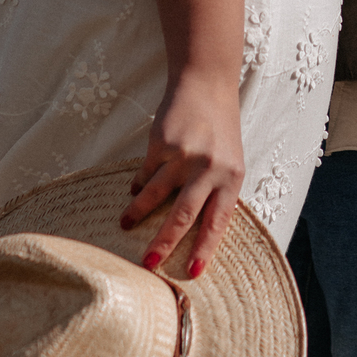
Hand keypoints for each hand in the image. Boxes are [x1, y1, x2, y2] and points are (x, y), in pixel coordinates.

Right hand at [122, 65, 244, 277]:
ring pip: (155, 195)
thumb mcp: (230, 161)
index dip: (205, 248)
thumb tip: (195, 232)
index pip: (217, 221)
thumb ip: (217, 191)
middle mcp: (209, 168)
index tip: (194, 271)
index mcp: (231, 177)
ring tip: (125, 225)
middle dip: (164, 242)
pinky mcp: (162, 143)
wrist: (206, 85)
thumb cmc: (221, 129)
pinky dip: (139, 184)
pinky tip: (135, 190)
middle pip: (184, 215)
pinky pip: (146, 173)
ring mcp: (184, 155)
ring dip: (138, 213)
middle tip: (148, 263)